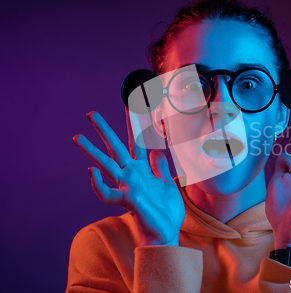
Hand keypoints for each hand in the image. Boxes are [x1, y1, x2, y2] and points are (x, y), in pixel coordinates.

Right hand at [72, 108, 184, 246]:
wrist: (166, 231)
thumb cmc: (166, 209)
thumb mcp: (166, 183)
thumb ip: (160, 167)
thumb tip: (156, 150)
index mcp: (142, 169)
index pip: (137, 141)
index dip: (134, 124)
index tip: (131, 106)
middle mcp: (131, 174)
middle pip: (116, 147)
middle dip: (104, 130)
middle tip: (91, 113)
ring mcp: (127, 186)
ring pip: (106, 165)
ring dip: (92, 152)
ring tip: (78, 137)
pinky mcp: (127, 200)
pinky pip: (106, 193)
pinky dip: (97, 184)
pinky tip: (91, 172)